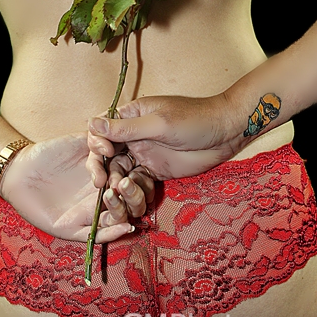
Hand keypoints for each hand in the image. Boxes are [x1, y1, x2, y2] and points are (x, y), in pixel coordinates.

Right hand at [0, 132, 153, 242]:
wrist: (17, 180)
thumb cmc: (40, 209)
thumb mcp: (67, 229)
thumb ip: (98, 232)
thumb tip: (129, 228)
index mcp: (106, 204)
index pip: (129, 204)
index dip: (128, 204)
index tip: (118, 203)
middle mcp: (107, 184)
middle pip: (131, 181)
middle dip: (128, 184)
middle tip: (119, 184)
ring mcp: (100, 163)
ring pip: (121, 160)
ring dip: (119, 163)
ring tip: (110, 166)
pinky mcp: (89, 144)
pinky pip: (105, 140)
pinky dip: (106, 144)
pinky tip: (103, 148)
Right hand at [87, 93, 243, 182]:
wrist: (225, 133)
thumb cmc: (195, 119)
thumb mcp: (159, 123)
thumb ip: (126, 128)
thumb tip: (91, 123)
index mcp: (131, 116)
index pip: (102, 129)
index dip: (97, 142)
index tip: (105, 152)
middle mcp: (133, 135)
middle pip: (106, 154)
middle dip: (101, 168)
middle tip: (101, 183)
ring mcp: (144, 154)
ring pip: (120, 171)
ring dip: (117, 183)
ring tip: (120, 193)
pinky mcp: (155, 170)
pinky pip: (137, 183)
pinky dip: (133, 192)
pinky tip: (135, 200)